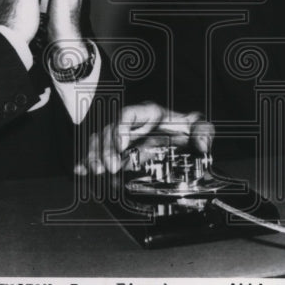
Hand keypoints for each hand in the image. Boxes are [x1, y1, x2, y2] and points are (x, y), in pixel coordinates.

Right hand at [76, 102, 215, 174]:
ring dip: (94, 156)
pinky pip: (97, 152)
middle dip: (106, 149)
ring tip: (96, 172)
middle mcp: (131, 123)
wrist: (182, 137)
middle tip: (111, 168)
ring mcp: (121, 136)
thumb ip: (203, 131)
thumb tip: (202, 144)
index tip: (121, 145)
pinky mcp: (116, 150)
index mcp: (148, 113)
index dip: (120, 128)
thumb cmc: (187, 128)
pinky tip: (80, 170)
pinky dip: (87, 161)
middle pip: (109, 130)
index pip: (127, 114)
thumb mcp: (199, 126)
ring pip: (99, 140)